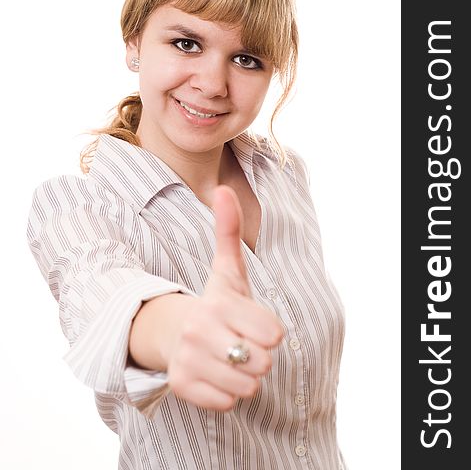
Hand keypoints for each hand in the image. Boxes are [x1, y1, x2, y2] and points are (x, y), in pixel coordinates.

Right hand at [167, 184, 283, 410]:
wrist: (172, 331)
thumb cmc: (212, 302)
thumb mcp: (226, 270)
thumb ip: (229, 231)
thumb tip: (223, 188)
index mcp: (218, 304)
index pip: (274, 334)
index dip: (268, 330)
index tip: (250, 322)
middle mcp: (199, 333)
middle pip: (264, 363)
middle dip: (257, 355)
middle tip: (238, 341)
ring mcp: (188, 361)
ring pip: (248, 387)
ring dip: (243, 377)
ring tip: (226, 357)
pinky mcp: (182, 387)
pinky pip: (228, 403)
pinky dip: (226, 393)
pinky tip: (214, 374)